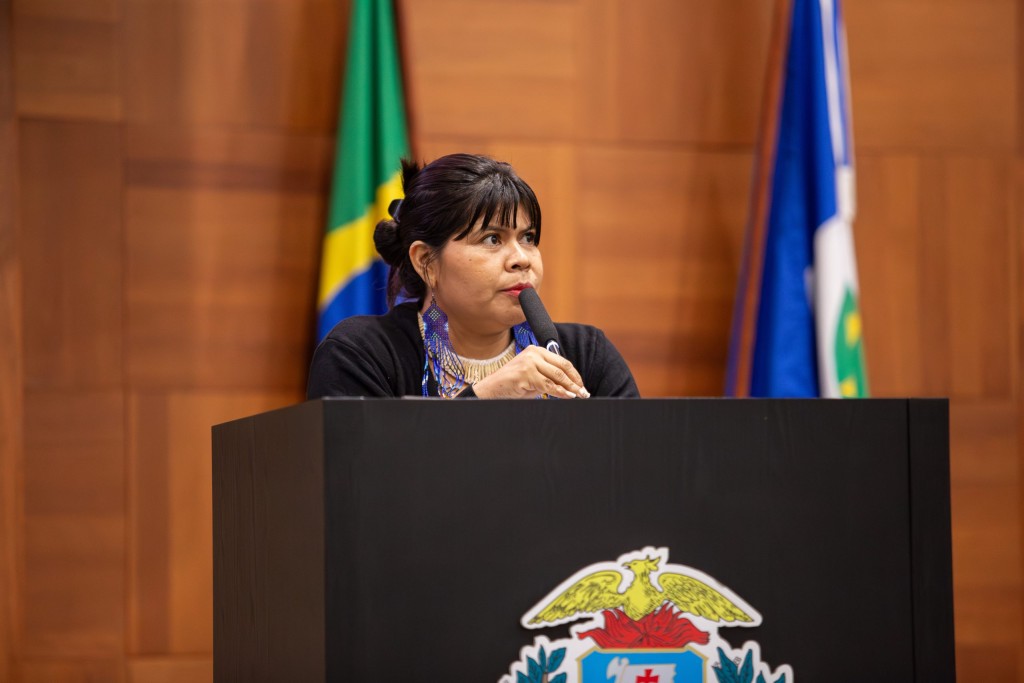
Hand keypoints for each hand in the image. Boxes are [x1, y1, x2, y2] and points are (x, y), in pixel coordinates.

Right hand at [470, 346, 590, 398]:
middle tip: (584, 392)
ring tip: (578, 395)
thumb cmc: (513, 385)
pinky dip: (560, 392)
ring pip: (557, 376)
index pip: (562, 361)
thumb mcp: (534, 377)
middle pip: (562, 367)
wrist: (491, 390)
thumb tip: (571, 386)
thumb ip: (549, 376)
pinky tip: (568, 396)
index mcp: (536, 350)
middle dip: (575, 381)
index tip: (581, 384)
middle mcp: (533, 353)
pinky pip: (548, 385)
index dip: (574, 374)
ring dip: (570, 387)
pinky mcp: (525, 374)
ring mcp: (529, 362)